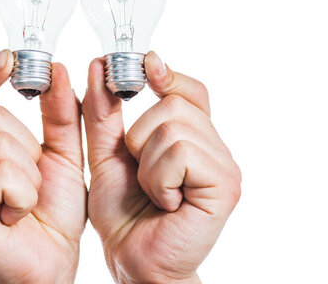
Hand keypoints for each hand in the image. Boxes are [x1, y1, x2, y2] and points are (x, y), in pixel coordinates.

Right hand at [0, 50, 86, 283]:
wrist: (52, 265)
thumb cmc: (52, 215)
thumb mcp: (63, 155)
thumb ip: (60, 114)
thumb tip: (56, 70)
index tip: (7, 57)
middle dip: (29, 150)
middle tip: (30, 187)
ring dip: (29, 176)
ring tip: (23, 202)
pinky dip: (22, 193)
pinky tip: (16, 215)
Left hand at [82, 51, 240, 283]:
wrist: (135, 262)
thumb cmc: (125, 213)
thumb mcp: (106, 154)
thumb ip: (104, 113)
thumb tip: (101, 65)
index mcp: (194, 138)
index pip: (190, 91)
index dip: (168, 75)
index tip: (145, 65)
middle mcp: (216, 148)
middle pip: (174, 104)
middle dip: (140, 138)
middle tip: (144, 175)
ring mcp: (225, 166)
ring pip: (173, 127)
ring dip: (147, 164)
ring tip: (155, 193)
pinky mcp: (226, 185)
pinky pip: (179, 153)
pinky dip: (158, 179)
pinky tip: (166, 203)